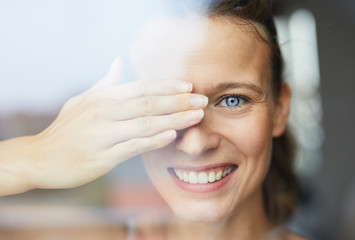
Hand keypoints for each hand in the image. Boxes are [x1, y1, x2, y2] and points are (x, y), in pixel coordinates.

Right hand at [26, 57, 206, 188]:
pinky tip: (170, 136)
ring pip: (145, 124)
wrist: (41, 157)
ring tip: (196, 117)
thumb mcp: (83, 100)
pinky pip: (132, 147)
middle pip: (148, 104)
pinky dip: (153, 141)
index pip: (141, 88)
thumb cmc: (66, 128)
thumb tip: (119, 62)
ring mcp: (102, 135)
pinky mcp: (101, 157)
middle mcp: (103, 112)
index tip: (188, 86)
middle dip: (178, 102)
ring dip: (174, 120)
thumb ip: (105, 83)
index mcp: (102, 98)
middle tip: (202, 100)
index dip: (167, 87)